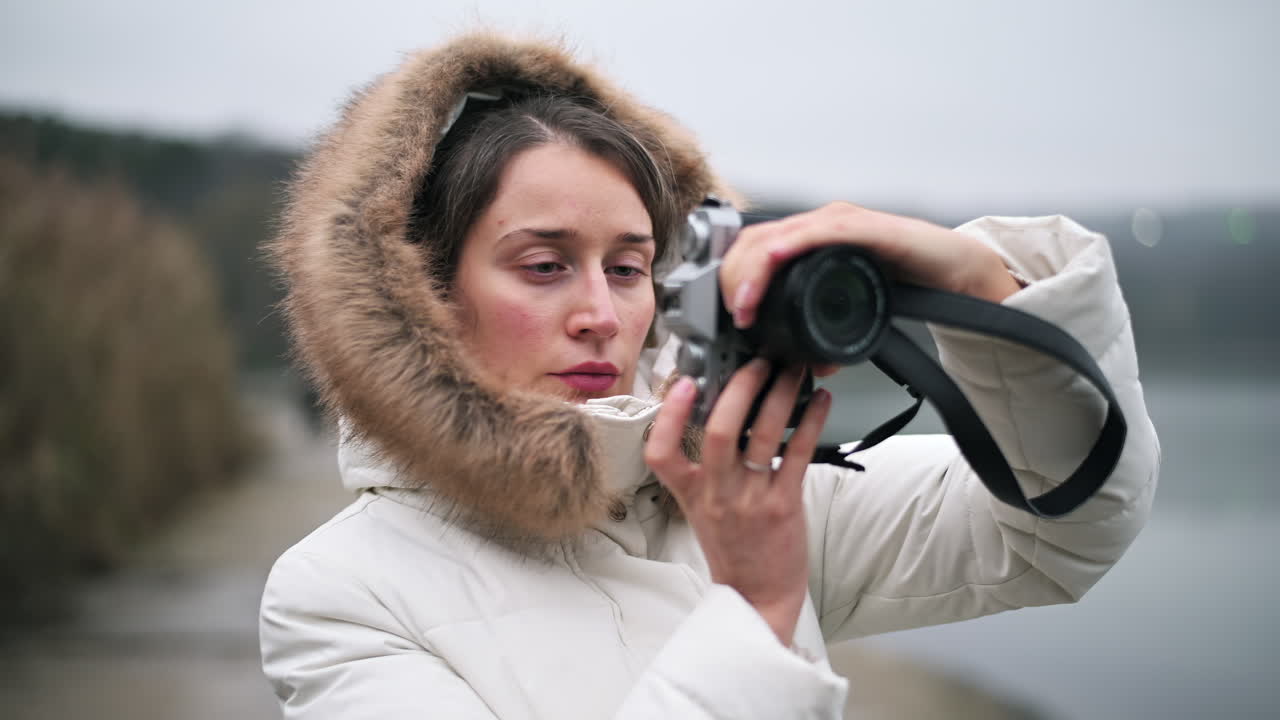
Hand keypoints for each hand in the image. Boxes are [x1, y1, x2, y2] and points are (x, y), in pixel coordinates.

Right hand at [644, 360, 831, 645]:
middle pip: (720, 432)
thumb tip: (723, 416)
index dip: (670, 415)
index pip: (662, 452)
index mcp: (690, 493)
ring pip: (763, 435)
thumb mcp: (702, 509)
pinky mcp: (785, 505)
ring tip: (793, 371)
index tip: (686, 383)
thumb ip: (706, 469)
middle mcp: (718, 494)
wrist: (758, 596)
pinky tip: (820, 402)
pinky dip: (811, 422)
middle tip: (756, 363)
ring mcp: (751, 499)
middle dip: (740, 389)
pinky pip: (797, 454)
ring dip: (781, 395)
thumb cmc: (734, 549)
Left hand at [720, 203, 1020, 372]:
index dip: (732, 278)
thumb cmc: (910, 281)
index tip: (726, 315)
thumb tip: (811, 366)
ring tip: (744, 304)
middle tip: (732, 316)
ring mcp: (840, 223)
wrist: (960, 270)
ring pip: (777, 236)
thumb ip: (832, 333)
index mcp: (812, 241)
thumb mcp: (855, 310)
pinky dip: (789, 246)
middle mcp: (821, 225)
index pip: (755, 250)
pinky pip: (817, 233)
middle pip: (756, 241)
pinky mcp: (864, 228)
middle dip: (733, 277)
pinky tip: (772, 261)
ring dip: (752, 270)